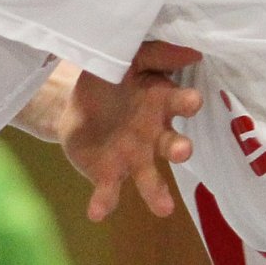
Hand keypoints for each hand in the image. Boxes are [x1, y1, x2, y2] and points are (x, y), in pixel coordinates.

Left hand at [59, 41, 203, 221]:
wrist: (73, 106)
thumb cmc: (112, 80)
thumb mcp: (128, 60)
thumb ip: (155, 55)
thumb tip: (192, 50)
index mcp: (160, 103)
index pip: (179, 103)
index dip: (186, 102)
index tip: (192, 100)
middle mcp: (154, 135)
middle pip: (173, 144)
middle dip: (179, 148)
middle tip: (183, 152)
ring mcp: (133, 157)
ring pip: (150, 177)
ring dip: (157, 192)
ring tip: (163, 208)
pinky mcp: (109, 173)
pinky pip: (109, 190)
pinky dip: (105, 202)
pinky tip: (97, 213)